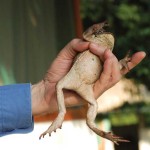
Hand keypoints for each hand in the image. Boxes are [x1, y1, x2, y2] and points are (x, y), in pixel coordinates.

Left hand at [31, 39, 145, 115]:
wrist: (48, 87)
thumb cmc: (56, 72)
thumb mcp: (65, 54)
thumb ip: (76, 44)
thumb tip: (89, 43)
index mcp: (94, 69)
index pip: (113, 65)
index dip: (129, 61)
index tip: (141, 54)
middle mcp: (98, 78)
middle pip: (115, 68)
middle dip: (112, 56)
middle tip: (103, 49)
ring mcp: (96, 86)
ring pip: (114, 75)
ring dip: (113, 62)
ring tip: (107, 53)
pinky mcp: (93, 93)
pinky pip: (106, 83)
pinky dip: (109, 71)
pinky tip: (108, 61)